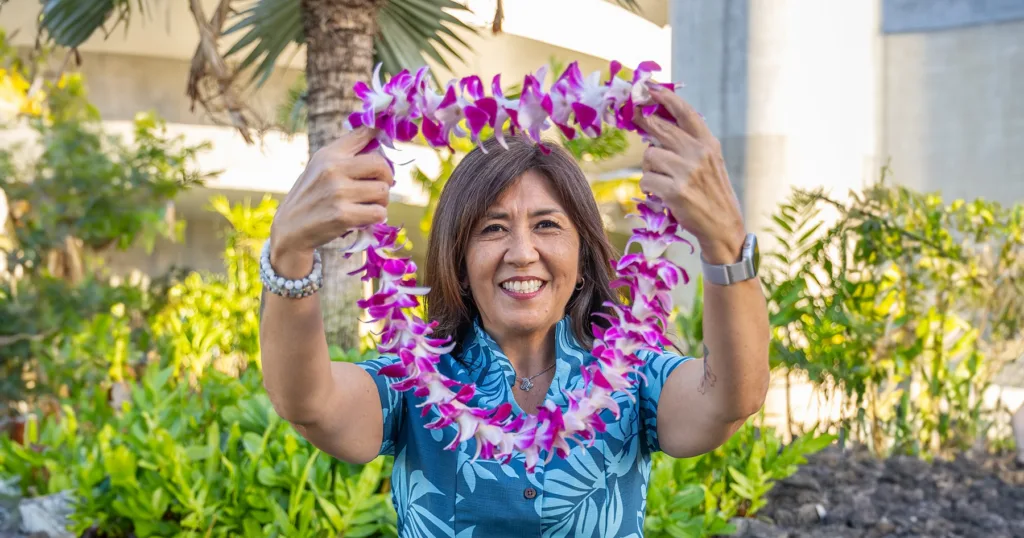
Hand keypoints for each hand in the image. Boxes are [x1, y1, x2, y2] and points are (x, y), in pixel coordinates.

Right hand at [269, 127, 392, 277]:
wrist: (289, 230)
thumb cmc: (311, 198)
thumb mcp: (320, 168)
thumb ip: (345, 156)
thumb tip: (380, 140)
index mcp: (328, 154)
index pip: (364, 132)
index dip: (383, 136)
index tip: (387, 146)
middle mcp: (332, 168)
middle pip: (381, 164)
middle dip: (387, 178)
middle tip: (379, 188)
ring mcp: (338, 192)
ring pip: (383, 191)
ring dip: (381, 201)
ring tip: (367, 205)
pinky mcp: (342, 215)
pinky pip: (378, 212)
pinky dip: (376, 217)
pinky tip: (364, 218)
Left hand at [632, 85, 745, 264]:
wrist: (723, 226)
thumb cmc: (711, 193)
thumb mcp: (710, 162)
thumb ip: (689, 144)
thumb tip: (657, 125)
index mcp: (708, 143)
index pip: (685, 112)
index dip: (665, 96)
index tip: (649, 87)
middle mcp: (698, 153)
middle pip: (660, 129)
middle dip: (644, 123)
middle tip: (633, 117)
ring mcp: (687, 171)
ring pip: (649, 156)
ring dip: (650, 168)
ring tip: (663, 179)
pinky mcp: (675, 190)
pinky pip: (646, 179)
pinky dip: (649, 188)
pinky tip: (662, 195)